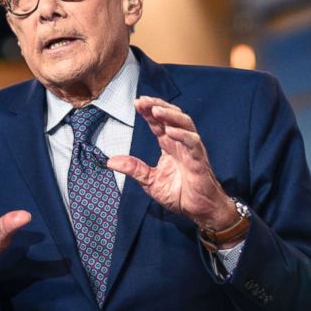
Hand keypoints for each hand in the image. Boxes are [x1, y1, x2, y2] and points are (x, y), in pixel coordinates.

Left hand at [107, 96, 237, 232]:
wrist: (199, 210)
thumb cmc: (179, 194)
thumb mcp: (149, 181)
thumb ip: (133, 169)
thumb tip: (110, 161)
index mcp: (169, 146)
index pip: (158, 123)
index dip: (149, 111)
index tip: (136, 102)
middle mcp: (180, 143)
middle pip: (172, 116)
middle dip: (158, 106)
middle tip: (143, 100)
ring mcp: (191, 150)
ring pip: (185, 124)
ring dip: (170, 115)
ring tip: (155, 109)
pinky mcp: (199, 160)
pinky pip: (193, 143)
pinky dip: (183, 135)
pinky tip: (170, 131)